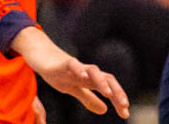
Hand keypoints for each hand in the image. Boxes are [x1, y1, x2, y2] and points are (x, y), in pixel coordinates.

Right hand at [12, 27, 129, 118]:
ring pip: (93, 70)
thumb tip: (104, 110)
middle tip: (124, 105)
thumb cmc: (59, 71)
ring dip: (102, 82)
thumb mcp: (74, 89)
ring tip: (108, 94)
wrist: (42, 55)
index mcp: (90, 80)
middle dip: (117, 91)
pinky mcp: (62, 63)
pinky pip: (73, 64)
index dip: (118, 99)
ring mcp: (76, 66)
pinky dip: (79, 69)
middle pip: (107, 78)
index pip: (109, 88)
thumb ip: (88, 98)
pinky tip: (83, 76)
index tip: (126, 113)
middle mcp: (87, 72)